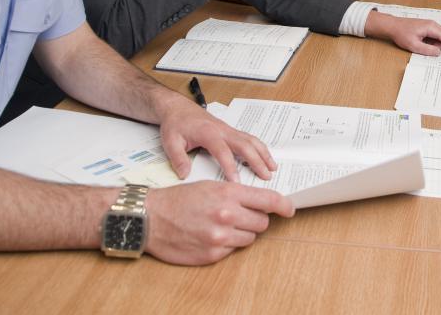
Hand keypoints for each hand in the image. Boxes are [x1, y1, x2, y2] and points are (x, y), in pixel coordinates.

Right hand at [145, 181, 293, 264]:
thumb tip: (263, 204)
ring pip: (249, 239)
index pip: (269, 200)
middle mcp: (227, 215)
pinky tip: (210, 236)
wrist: (150, 217)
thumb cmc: (179, 199)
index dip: (284, 205)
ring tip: (222, 226)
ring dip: (241, 234)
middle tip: (240, 216)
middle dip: (255, 220)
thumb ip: (238, 194)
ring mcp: (220, 237)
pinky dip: (226, 245)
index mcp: (228, 193)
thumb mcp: (211, 186)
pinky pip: (232, 251)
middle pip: (262, 222)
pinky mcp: (212, 254)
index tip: (290, 209)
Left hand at [159, 100, 275, 181]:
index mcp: (209, 133)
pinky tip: (265, 156)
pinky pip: (249, 138)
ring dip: (263, 153)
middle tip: (266, 176)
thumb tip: (185, 175)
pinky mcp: (230, 131)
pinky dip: (260, 148)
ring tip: (272, 167)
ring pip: (251, 140)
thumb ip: (178, 159)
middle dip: (257, 161)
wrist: (178, 108)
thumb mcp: (170, 142)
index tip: (236, 182)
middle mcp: (222, 130)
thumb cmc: (176, 124)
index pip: (223, 152)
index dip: (230, 168)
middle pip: (245, 145)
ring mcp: (228, 129)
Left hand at [365, 11, 440, 55]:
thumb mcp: (414, 45)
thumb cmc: (402, 34)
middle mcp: (433, 24)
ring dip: (436, 44)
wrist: (393, 26)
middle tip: (429, 49)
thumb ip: (427, 50)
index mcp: (431, 27)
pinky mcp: (427, 27)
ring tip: (421, 45)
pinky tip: (422, 43)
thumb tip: (439, 52)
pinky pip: (436, 36)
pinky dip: (432, 41)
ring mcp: (430, 25)